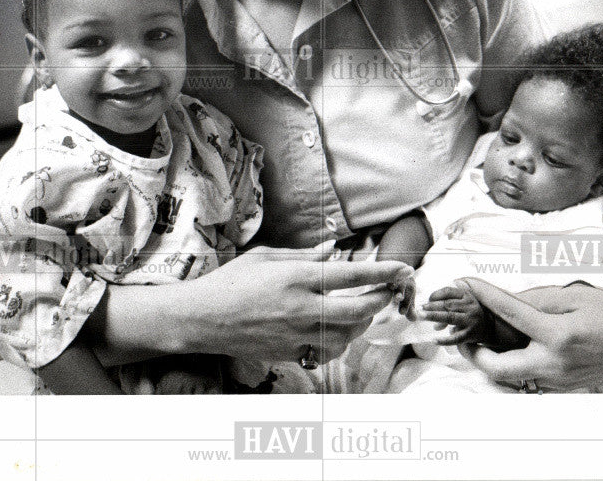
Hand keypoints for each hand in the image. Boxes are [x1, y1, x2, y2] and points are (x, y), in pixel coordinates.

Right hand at [189, 241, 414, 363]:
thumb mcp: (266, 256)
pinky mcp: (289, 354)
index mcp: (295, 278)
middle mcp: (300, 308)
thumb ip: (304, 254)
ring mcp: (295, 335)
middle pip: (357, 310)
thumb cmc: (230, 282)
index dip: (381, 272)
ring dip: (361, 323)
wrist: (201, 319)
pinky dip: (339, 341)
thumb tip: (334, 249)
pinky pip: (327, 352)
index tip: (402, 269)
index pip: (350, 274)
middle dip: (380, 301)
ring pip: (347, 336)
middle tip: (387, 292)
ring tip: (362, 309)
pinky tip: (336, 330)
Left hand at [420, 282, 487, 344]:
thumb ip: (447, 307)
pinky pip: (455, 338)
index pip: (449, 291)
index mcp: (466, 296)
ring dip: (434, 317)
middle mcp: (469, 307)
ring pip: (450, 318)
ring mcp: (470, 321)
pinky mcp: (470, 335)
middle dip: (431, 306)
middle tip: (419, 309)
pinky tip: (434, 340)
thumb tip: (431, 318)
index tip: (427, 299)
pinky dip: (444, 340)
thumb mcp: (462, 304)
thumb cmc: (469, 313)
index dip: (436, 294)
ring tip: (421, 317)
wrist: (488, 327)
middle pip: (447, 305)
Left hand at [456, 279, 602, 390]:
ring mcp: (558, 379)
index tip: (466, 283)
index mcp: (558, 336)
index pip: (509, 313)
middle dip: (472, 353)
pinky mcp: (562, 385)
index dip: (483, 295)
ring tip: (480, 338)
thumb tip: (505, 300)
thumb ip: (537, 300)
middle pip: (498, 368)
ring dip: (491, 359)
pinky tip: (509, 345)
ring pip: (511, 376)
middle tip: (461, 336)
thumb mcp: (575, 296)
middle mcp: (555, 363)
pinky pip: (529, 376)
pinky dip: (512, 362)